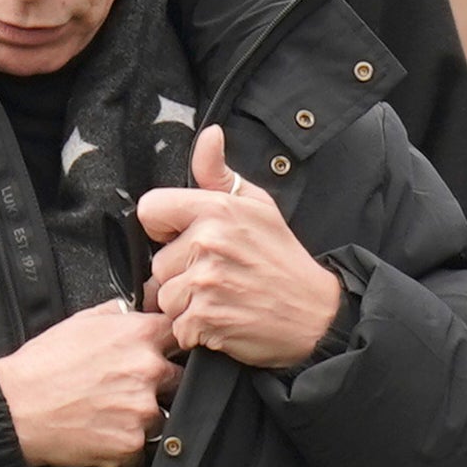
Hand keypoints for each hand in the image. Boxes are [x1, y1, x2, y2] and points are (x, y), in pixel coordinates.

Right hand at [0, 299, 182, 466]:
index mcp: (139, 336)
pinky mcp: (131, 444)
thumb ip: (116, 315)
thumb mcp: (79, 322)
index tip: (164, 355)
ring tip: (111, 415)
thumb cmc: (42, 367)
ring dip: (144, 419)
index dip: (170, 346)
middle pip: (179, 379)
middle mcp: (147, 371)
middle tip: (128, 390)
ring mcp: (142, 410)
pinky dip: (128, 448)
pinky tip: (105, 435)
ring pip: (164, 417)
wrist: (15, 408)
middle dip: (160, 386)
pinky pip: (144, 450)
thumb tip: (133, 311)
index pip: (178, 336)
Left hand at [136, 127, 345, 368]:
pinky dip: (196, 330)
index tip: (182, 238)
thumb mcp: (258, 205)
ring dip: (186, 305)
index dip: (163, 227)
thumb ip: (219, 173)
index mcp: (216, 211)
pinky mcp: (206, 320)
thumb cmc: (284, 260)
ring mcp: (206, 283)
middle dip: (180, 274)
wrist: (316, 314)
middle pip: (157, 263)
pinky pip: (178, 326)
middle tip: (217, 276)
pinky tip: (223, 318)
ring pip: (165, 297)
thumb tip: (210, 136)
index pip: (150, 210)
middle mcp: (208, 243)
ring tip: (221, 298)